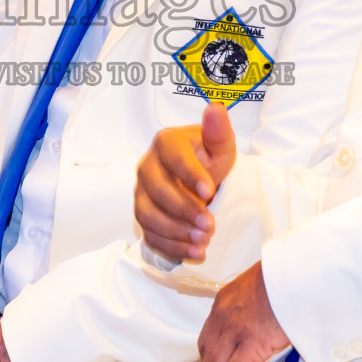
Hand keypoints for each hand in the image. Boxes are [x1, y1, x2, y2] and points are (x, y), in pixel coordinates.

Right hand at [134, 103, 236, 261]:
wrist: (198, 182)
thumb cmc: (209, 160)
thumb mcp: (220, 147)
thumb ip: (218, 131)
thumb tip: (216, 108)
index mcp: (166, 143)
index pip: (173, 157)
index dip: (189, 174)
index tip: (209, 191)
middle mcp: (148, 166)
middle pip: (158, 190)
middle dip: (184, 210)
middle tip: (210, 225)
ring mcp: (142, 193)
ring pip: (148, 215)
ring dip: (176, 231)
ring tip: (204, 241)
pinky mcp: (143, 215)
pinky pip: (149, 234)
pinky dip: (171, 246)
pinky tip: (194, 252)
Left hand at [199, 263, 287, 361]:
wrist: (302, 269)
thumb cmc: (289, 278)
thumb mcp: (263, 292)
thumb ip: (255, 313)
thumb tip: (263, 337)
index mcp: (224, 302)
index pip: (208, 341)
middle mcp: (223, 316)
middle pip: (209, 359)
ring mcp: (234, 328)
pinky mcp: (250, 341)